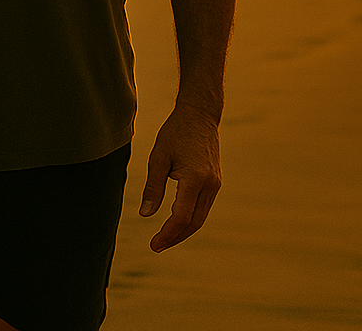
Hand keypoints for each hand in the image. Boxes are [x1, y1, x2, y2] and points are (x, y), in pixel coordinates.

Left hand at [139, 102, 221, 251]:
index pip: (182, 216)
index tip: (154, 244)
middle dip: (175, 237)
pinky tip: (177, 221)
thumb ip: (153, 187)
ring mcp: (215, 184)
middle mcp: (209, 184)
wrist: (200, 115)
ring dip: (183, 230)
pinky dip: (190, 218)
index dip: (168, 233)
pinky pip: (203, 207)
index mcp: (195, 178)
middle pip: (194, 222)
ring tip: (164, 238)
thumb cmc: (176, 132)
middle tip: (156, 246)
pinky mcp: (215, 182)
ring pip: (200, 217)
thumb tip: (146, 215)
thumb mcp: (159, 157)